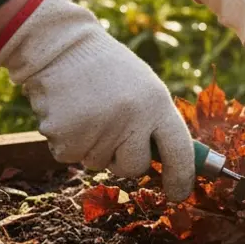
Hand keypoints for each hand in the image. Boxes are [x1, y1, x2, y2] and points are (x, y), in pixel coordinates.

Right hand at [0, 0, 195, 199]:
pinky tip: (70, 114)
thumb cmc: (111, 73)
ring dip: (93, 146)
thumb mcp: (147, 90)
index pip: (180, 151)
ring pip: (98, 163)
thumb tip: (172, 165)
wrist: (63, 48)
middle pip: (134, 168)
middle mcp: (132, 119)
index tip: (178, 195)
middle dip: (125, 160)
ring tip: (89, 111)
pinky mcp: (65, 136)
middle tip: (114, 132)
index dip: (182, 177)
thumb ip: (157, 124)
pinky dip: (68, 142)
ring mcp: (98, 129)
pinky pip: (71, 157)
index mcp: (158, 105)